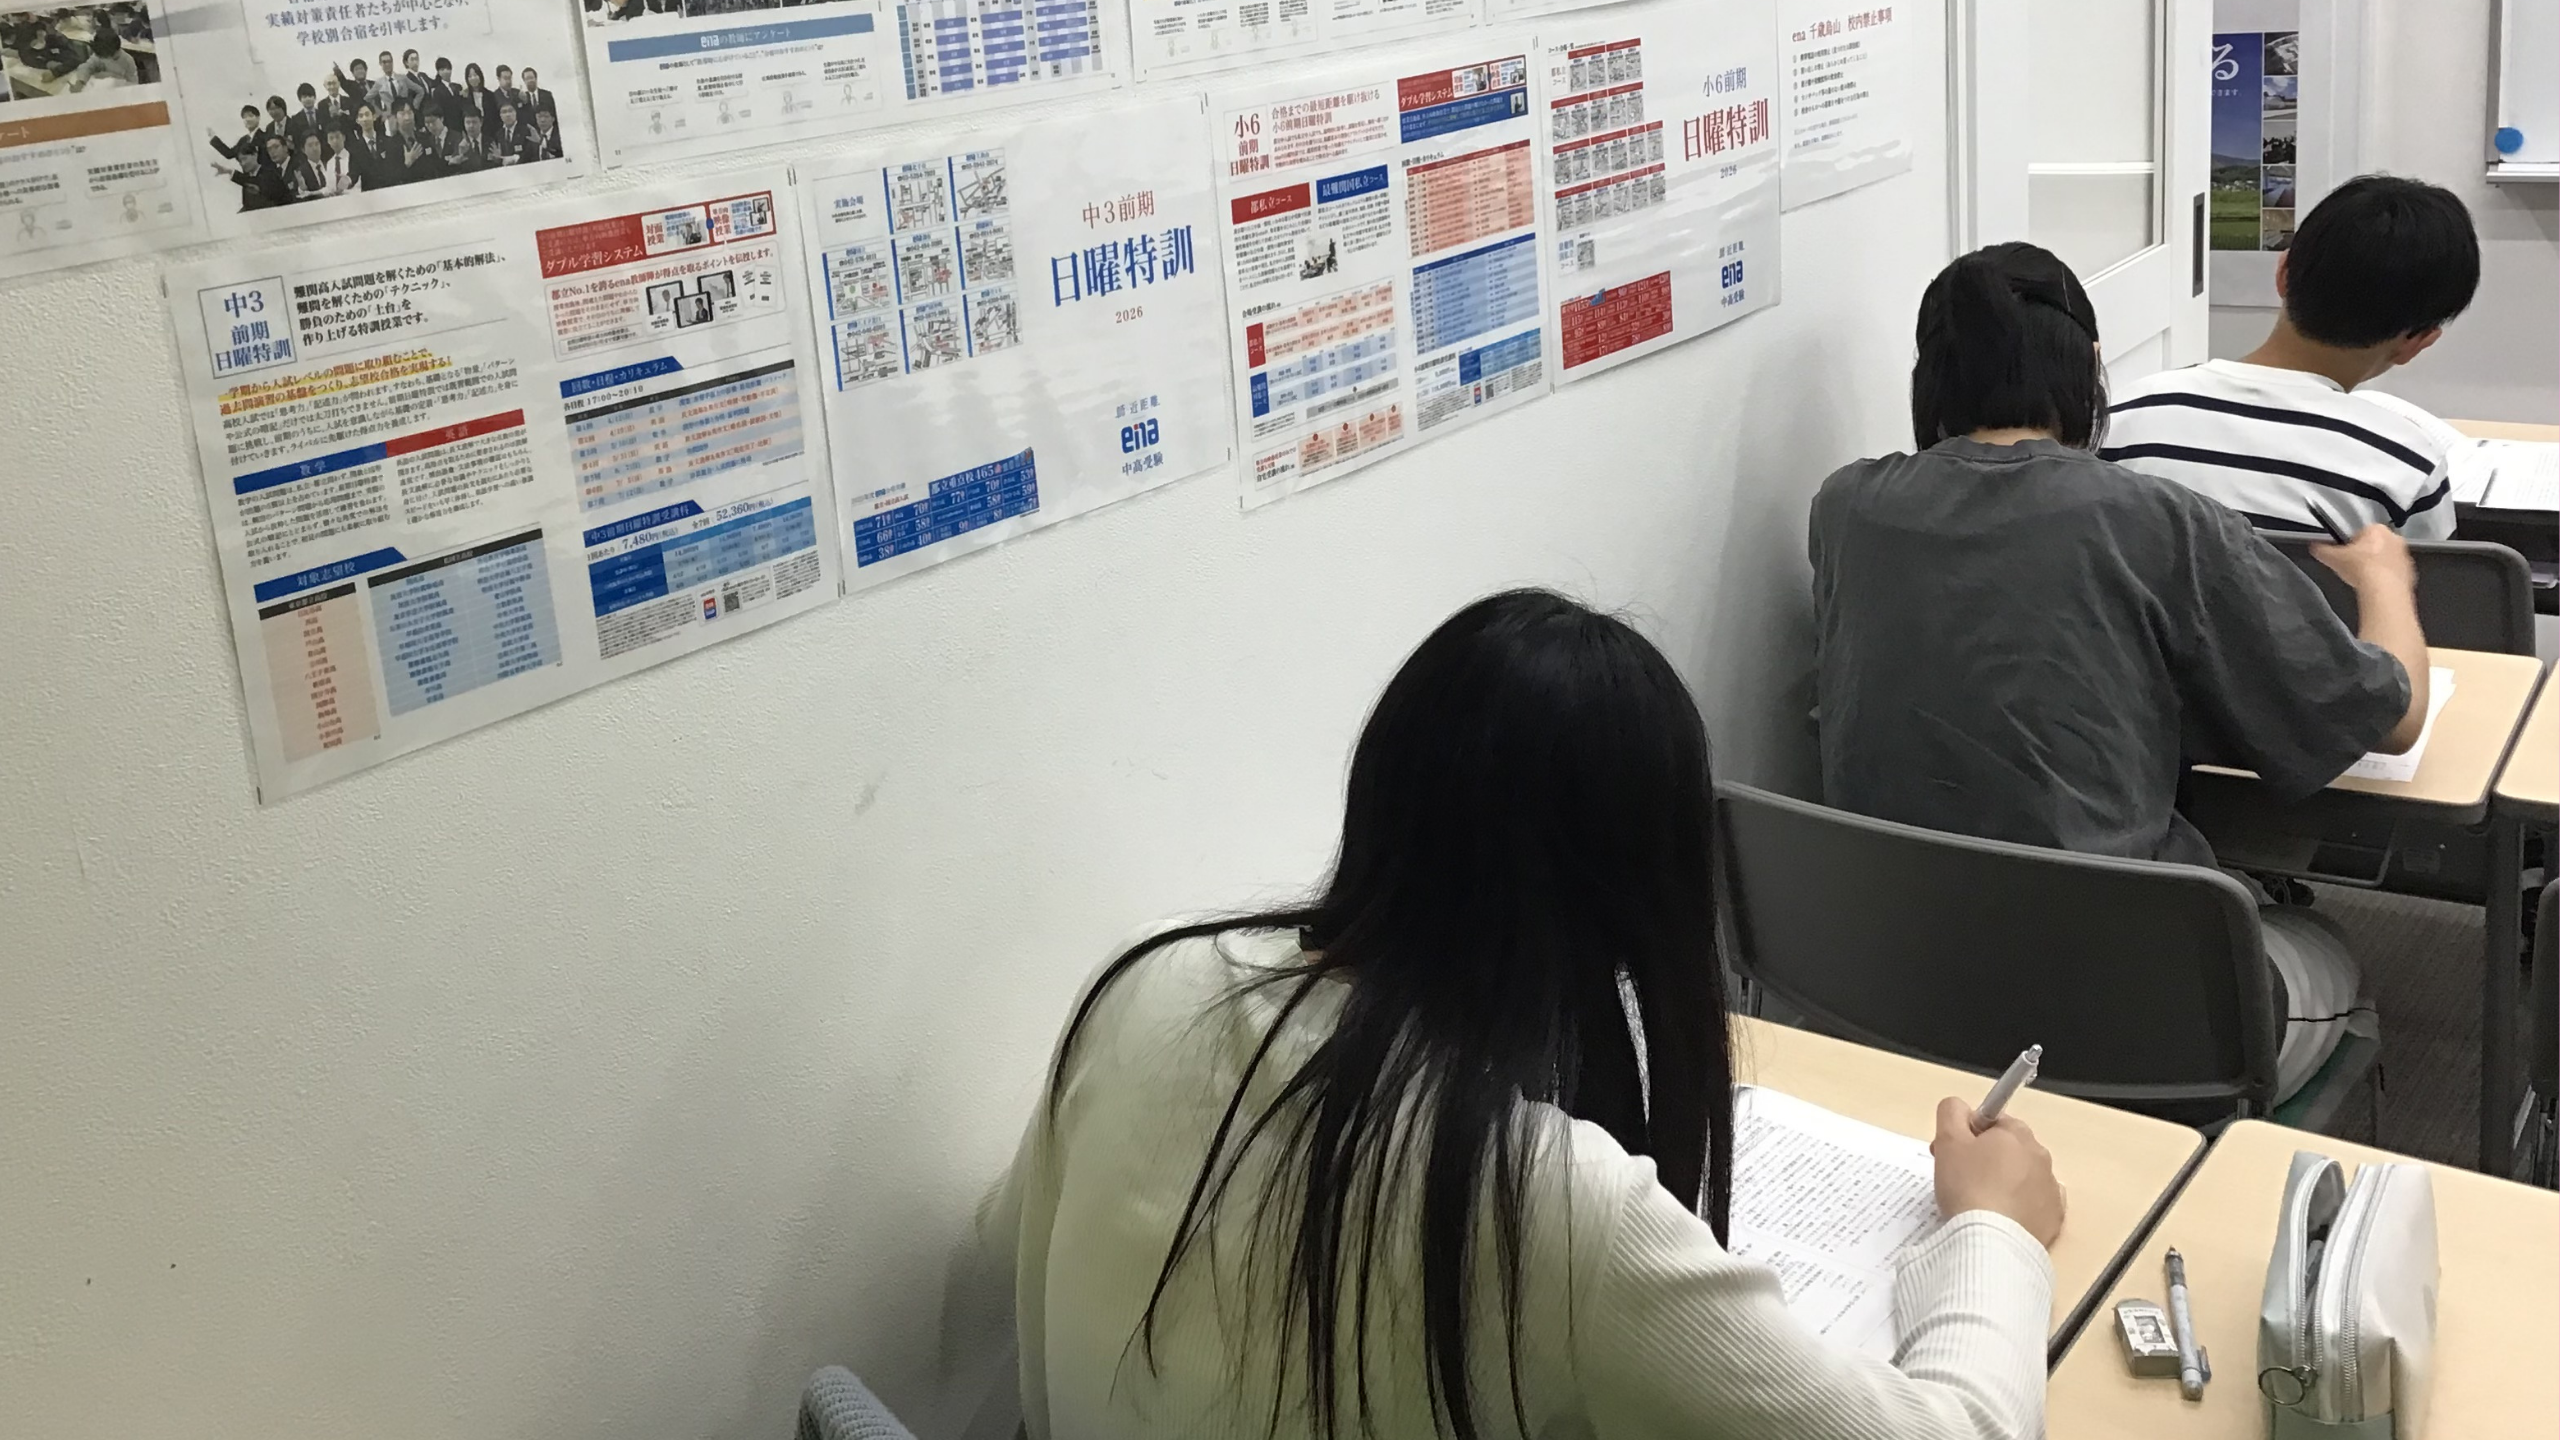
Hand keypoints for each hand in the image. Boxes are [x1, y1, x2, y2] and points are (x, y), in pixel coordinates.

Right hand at [1931, 1097, 2065, 1246]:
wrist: (1992, 1241)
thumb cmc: (1967, 1185)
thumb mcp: (1948, 1140)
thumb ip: (1951, 1112)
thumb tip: (1960, 1109)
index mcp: (2016, 1133)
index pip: (1991, 1121)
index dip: (1967, 1134)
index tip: (1950, 1154)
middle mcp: (2040, 1155)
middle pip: (2008, 1149)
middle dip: (1985, 1158)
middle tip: (1960, 1179)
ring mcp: (2051, 1188)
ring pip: (2022, 1177)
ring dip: (2003, 1183)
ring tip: (1980, 1203)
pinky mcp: (2054, 1218)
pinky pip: (2034, 1204)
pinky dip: (2019, 1207)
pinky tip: (2001, 1218)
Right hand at [2311, 523, 2415, 597]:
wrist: (2384, 589)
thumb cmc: (2360, 568)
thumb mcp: (2333, 558)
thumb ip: (2322, 550)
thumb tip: (2314, 547)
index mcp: (2376, 529)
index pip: (2360, 533)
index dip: (2350, 545)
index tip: (2345, 556)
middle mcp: (2394, 537)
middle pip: (2375, 544)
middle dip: (2366, 554)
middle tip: (2354, 568)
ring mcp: (2405, 555)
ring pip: (2386, 558)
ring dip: (2377, 566)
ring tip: (2365, 579)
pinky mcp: (2411, 571)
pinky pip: (2395, 571)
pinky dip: (2387, 577)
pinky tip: (2376, 586)